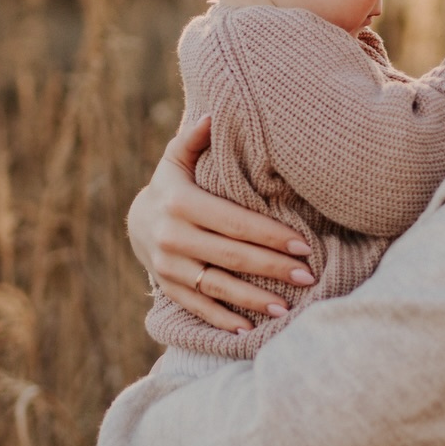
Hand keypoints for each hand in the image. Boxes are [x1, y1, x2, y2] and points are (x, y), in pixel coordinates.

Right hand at [128, 116, 316, 333]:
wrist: (136, 221)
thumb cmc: (174, 185)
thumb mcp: (177, 159)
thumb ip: (194, 139)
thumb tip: (212, 115)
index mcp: (180, 203)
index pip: (234, 222)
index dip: (270, 234)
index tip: (304, 244)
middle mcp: (172, 237)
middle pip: (231, 256)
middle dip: (272, 268)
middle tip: (308, 276)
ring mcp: (168, 266)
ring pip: (217, 286)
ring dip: (254, 300)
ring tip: (288, 308)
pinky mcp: (168, 288)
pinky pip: (199, 307)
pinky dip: (224, 321)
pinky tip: (251, 330)